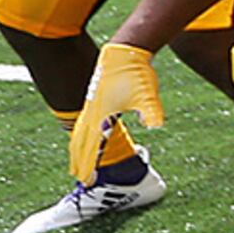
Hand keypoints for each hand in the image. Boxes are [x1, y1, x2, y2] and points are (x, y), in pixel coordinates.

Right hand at [67, 42, 163, 181]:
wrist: (124, 51)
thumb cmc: (135, 73)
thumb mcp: (146, 94)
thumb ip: (150, 111)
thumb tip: (156, 125)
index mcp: (102, 116)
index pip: (93, 147)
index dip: (90, 165)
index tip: (88, 181)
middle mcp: (92, 113)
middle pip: (81, 143)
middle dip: (80, 162)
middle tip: (80, 179)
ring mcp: (92, 106)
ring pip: (80, 133)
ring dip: (78, 150)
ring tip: (77, 163)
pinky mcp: (95, 100)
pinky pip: (84, 124)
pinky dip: (81, 136)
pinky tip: (86, 138)